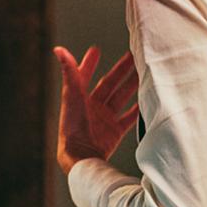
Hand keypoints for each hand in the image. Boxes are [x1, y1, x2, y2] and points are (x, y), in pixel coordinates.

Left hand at [53, 45, 139, 173]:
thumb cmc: (72, 127)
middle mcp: (92, 108)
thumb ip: (70, 72)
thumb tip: (59, 50)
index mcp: (79, 98)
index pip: (84, 76)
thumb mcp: (72, 95)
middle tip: (134, 55)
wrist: (82, 157)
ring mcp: (104, 120)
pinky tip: (147, 101)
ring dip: (133, 85)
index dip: (89, 64)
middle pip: (109, 84)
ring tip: (145, 73)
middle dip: (121, 70)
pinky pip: (128, 118)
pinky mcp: (114, 132)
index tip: (95, 51)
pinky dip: (138, 110)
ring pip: (121, 98)